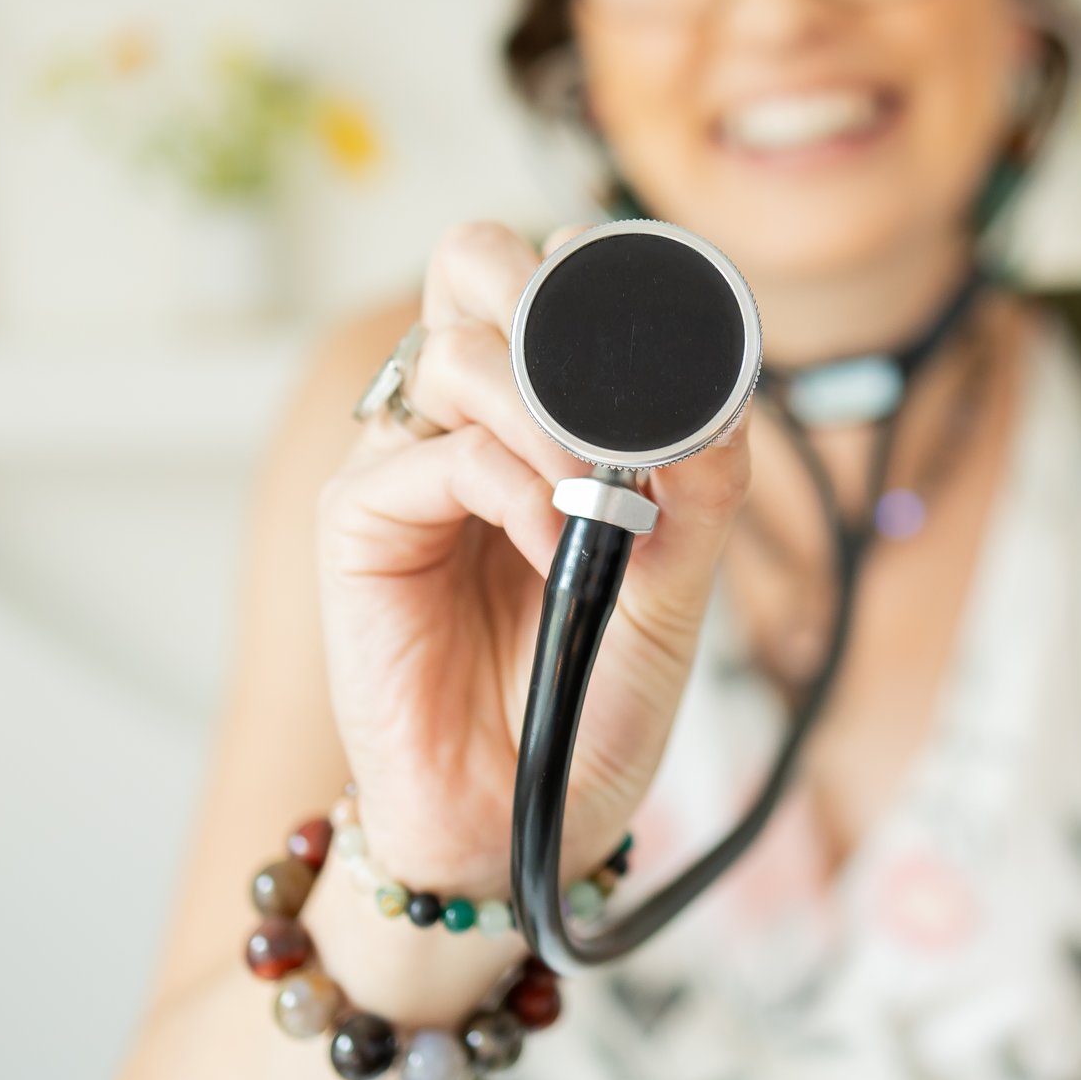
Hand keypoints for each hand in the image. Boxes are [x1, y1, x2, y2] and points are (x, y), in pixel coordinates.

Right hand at [314, 221, 751, 900]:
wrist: (530, 820)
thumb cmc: (591, 703)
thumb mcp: (676, 586)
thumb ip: (703, 489)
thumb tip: (723, 398)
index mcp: (540, 412)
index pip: (553, 278)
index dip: (606, 276)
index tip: (677, 334)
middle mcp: (465, 417)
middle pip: (473, 258)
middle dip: (546, 292)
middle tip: (610, 379)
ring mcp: (404, 463)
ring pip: (458, 347)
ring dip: (548, 407)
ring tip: (597, 496)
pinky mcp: (357, 522)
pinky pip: (437, 453)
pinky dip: (514, 487)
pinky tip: (554, 547)